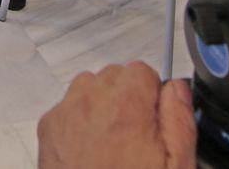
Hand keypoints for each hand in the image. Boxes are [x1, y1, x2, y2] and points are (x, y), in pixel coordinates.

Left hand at [38, 62, 195, 168]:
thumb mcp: (177, 165)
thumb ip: (179, 118)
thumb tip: (178, 88)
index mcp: (126, 108)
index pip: (142, 70)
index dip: (153, 95)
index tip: (155, 119)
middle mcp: (89, 104)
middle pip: (114, 76)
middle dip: (128, 98)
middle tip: (137, 137)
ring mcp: (64, 116)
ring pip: (88, 88)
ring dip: (103, 106)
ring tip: (115, 143)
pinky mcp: (48, 131)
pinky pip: (68, 108)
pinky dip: (80, 120)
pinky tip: (93, 151)